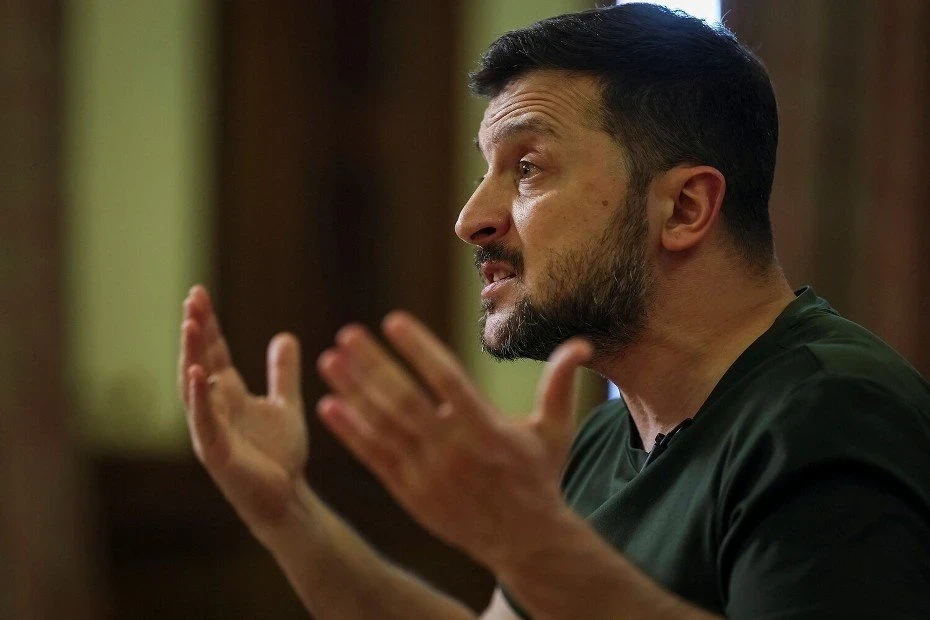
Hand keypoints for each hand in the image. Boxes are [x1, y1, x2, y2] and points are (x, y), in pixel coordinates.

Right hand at [178, 285, 308, 540]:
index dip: (207, 324)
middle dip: (195, 330)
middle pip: (199, 361)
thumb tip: (285, 335)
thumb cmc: (279, 455)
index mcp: (228, 394)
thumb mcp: (285, 405)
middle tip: (192, 298)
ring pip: (194, 387)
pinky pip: (204, 422)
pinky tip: (198, 374)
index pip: (213, 351)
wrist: (287, 497)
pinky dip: (200, 399)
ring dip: (191, 356)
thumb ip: (282, 373)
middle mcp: (213, 407)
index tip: (199, 293)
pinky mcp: (216, 452)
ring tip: (189, 325)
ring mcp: (210, 429)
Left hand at [315, 311, 590, 570]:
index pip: (446, 379)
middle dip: (373, 365)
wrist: (524, 541)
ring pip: (383, 426)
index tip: (393, 320)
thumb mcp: (556, 432)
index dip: (418, 348)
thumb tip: (581, 343)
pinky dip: (351, 433)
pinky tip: (330, 407)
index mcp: (486, 429)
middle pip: (404, 399)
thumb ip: (559, 385)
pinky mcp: (411, 493)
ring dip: (353, 392)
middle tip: (347, 334)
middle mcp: (453, 450)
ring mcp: (428, 473)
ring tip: (330, 361)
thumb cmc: (539, 478)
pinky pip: (375, 458)